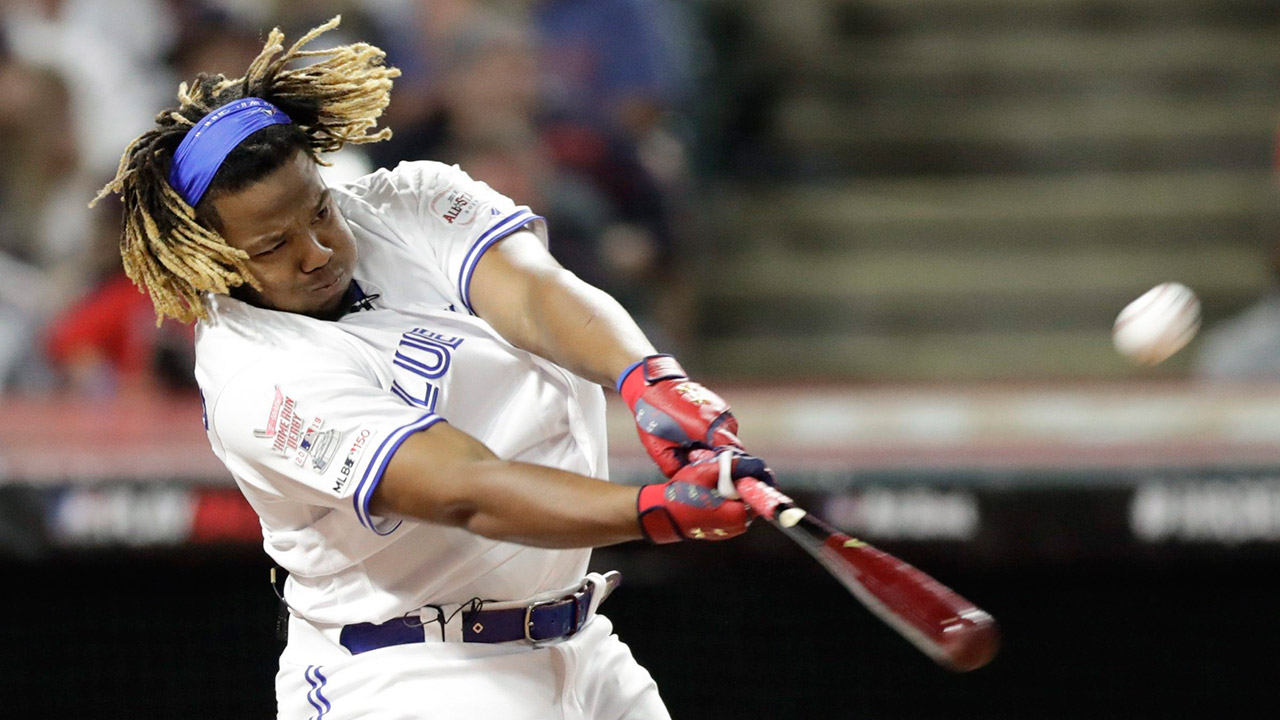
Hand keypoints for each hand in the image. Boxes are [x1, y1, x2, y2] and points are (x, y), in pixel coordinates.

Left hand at [618, 355, 741, 476]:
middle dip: (717, 457)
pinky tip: (696, 433)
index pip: (731, 453)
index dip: (724, 467)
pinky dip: (714, 434)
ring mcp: (722, 409)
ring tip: (694, 444)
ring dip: (716, 445)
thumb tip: (690, 479)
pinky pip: (724, 427)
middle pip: (732, 447)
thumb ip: (675, 468)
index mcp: (706, 427)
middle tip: (697, 458)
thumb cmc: (653, 416)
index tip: (712, 473)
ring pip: (729, 437)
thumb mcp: (658, 448)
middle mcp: (719, 416)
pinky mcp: (720, 405)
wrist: (653, 385)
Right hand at [636, 449, 770, 543]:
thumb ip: (732, 466)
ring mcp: (730, 530)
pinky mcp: (721, 529)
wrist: (662, 515)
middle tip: (726, 470)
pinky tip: (710, 491)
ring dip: (732, 490)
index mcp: (738, 514)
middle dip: (741, 482)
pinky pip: (731, 510)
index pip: (760, 494)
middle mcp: (738, 526)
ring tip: (714, 480)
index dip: (756, 477)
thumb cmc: (681, 495)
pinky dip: (725, 499)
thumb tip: (753, 464)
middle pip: (750, 497)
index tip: (750, 467)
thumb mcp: (705, 473)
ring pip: (740, 503)